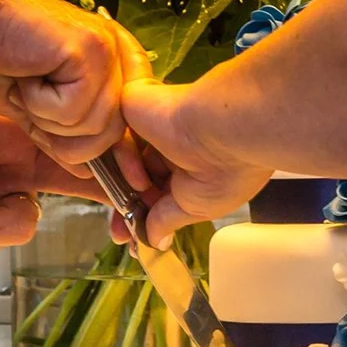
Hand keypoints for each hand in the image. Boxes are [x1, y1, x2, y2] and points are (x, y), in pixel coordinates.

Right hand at [0, 0, 151, 166]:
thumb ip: (62, 136)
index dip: (124, 151)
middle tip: (29, 109)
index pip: (131, 118)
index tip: (129, 180)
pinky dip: (40, 103)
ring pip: (95, 125)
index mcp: (108, 60)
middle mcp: (114, 50)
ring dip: (48, 119)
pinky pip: (74, 109)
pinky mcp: (88, 48)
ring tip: (25, 86)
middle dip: (67, 139)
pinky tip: (24, 75)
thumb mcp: (32, 110)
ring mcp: (104, 48)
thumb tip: (89, 172)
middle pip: (114, 130)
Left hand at [121, 79, 271, 249]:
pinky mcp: (135, 104)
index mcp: (189, 161)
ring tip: (143, 193)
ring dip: (128, 183)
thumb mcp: (196, 208)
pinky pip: (116, 136)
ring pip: (121, 158)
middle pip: (132, 173)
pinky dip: (125, 160)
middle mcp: (170, 140)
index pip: (152, 187)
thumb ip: (166, 221)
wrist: (230, 133)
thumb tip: (155, 241)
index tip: (129, 238)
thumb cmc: (230, 168)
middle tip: (119, 231)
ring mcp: (152, 121)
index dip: (139, 212)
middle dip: (123, 202)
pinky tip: (141, 176)